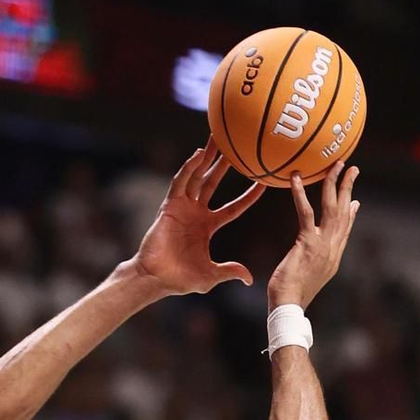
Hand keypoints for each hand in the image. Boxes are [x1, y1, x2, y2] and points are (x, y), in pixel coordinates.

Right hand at [129, 148, 264, 295]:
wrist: (156, 278)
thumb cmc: (180, 279)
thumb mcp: (210, 275)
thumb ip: (229, 271)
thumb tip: (249, 278)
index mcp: (208, 226)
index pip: (233, 207)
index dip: (248, 196)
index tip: (262, 182)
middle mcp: (196, 212)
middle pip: (213, 183)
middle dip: (223, 165)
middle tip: (237, 146)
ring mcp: (182, 207)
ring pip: (197, 177)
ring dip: (206, 159)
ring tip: (217, 140)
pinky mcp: (170, 205)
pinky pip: (181, 182)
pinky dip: (189, 168)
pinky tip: (198, 155)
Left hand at [267, 167, 359, 311]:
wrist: (289, 307)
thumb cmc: (292, 296)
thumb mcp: (310, 275)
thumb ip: (316, 259)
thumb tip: (317, 252)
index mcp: (333, 256)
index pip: (345, 229)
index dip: (350, 212)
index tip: (355, 198)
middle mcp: (333, 248)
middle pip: (345, 211)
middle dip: (349, 187)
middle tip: (352, 168)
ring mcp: (323, 244)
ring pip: (333, 207)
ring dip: (335, 183)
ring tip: (337, 164)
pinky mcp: (308, 242)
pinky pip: (305, 212)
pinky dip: (300, 194)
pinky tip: (296, 178)